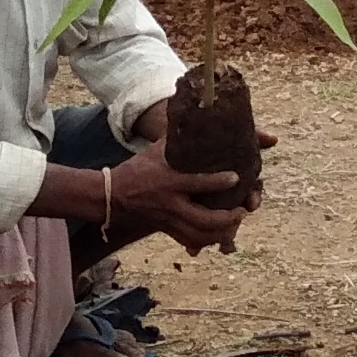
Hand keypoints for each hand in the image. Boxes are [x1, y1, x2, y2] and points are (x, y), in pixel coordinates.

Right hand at [108, 145, 247, 252]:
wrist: (113, 195)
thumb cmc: (138, 168)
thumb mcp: (156, 150)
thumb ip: (177, 137)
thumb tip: (196, 115)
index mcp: (168, 181)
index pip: (196, 183)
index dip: (219, 182)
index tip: (236, 177)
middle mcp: (170, 204)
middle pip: (202, 219)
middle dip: (227, 218)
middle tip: (243, 209)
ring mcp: (168, 220)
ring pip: (199, 235)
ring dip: (221, 231)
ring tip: (236, 221)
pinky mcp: (167, 230)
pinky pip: (190, 241)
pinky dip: (208, 240)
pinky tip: (220, 233)